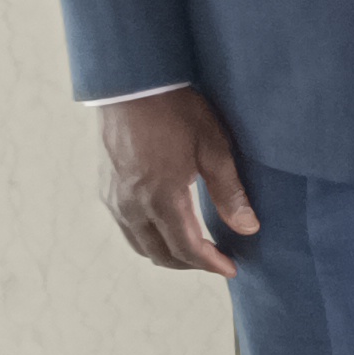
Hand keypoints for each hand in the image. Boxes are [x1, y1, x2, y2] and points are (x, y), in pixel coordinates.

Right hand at [97, 86, 253, 275]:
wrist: (132, 85)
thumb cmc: (177, 111)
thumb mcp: (213, 147)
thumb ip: (230, 192)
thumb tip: (248, 228)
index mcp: (162, 198)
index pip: (188, 249)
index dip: (211, 264)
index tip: (231, 269)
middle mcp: (132, 206)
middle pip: (161, 254)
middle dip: (191, 264)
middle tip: (216, 259)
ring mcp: (114, 199)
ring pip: (140, 246)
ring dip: (168, 254)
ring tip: (195, 248)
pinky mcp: (105, 189)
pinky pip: (126, 228)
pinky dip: (148, 238)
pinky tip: (166, 227)